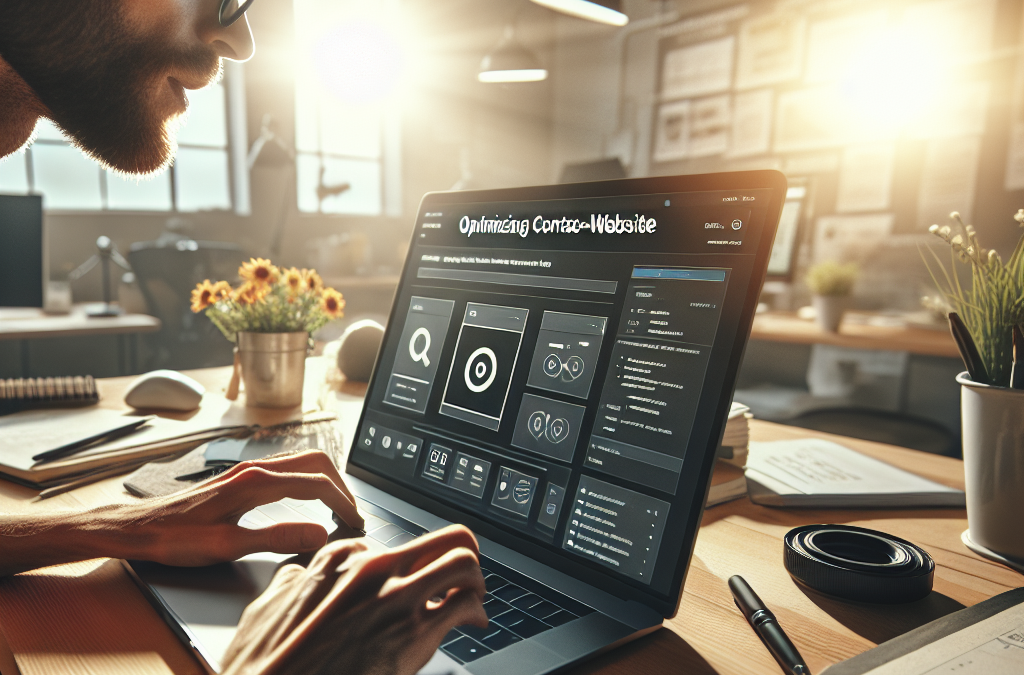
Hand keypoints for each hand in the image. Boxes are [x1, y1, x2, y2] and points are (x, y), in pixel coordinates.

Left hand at [122, 449, 364, 565]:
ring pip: (302, 463)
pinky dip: (309, 481)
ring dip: (326, 481)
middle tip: (353, 514)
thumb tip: (318, 534)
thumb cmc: (175, 538)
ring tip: (338, 507)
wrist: (138, 527)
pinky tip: (307, 500)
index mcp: (256, 483)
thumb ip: (277, 538)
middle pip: (315, 463)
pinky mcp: (242, 478)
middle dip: (341, 487)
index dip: (342, 503)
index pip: (316, 484)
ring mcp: (248, 471)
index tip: (355, 523)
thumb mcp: (228, 545)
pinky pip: (287, 469)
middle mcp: (255, 470)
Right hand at [221, 525, 487, 674]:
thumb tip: (296, 578)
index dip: (410, 566)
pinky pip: (464, 604)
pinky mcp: (414, 631)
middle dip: (464, 555)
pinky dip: (476, 612)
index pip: (394, 546)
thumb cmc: (265, 667)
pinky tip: (473, 623)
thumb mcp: (265, 612)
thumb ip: (289, 587)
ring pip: (462, 561)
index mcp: (338, 562)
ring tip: (473, 599)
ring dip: (475, 581)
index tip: (416, 578)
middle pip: (444, 538)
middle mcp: (372, 570)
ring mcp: (395, 597)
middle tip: (467, 576)